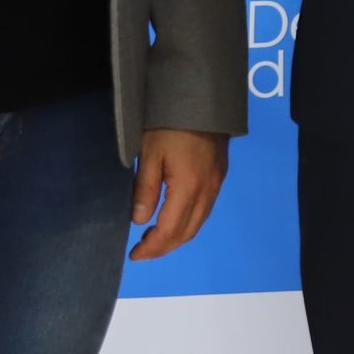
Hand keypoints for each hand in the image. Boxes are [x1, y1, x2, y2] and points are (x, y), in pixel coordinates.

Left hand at [129, 128, 230, 261]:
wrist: (203, 98)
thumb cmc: (170, 123)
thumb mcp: (150, 153)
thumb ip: (145, 189)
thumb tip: (139, 221)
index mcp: (189, 187)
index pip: (170, 230)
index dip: (152, 247)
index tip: (134, 254)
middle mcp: (207, 190)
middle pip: (187, 232)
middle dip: (164, 247)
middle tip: (142, 250)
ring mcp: (216, 183)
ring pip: (198, 223)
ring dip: (177, 237)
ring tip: (154, 238)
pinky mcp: (219, 175)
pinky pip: (205, 210)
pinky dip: (188, 223)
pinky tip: (173, 218)